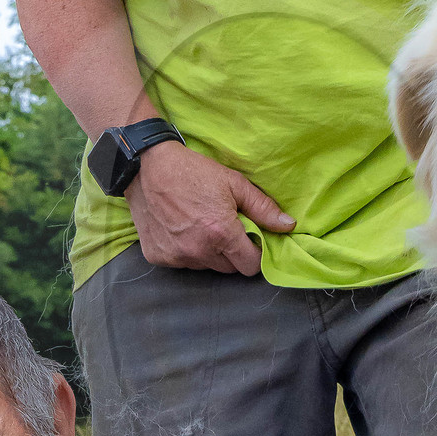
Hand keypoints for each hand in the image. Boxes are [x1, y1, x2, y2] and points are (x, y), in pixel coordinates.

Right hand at [125, 139, 293, 273]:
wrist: (147, 166)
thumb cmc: (193, 171)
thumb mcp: (234, 183)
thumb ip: (263, 208)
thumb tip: (288, 225)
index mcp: (221, 234)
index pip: (250, 266)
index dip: (254, 253)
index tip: (249, 240)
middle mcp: (199, 251)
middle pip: (228, 268)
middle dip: (232, 253)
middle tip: (224, 229)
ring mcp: (176, 256)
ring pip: (204, 266)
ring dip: (208, 253)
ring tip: (200, 226)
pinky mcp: (158, 257)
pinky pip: (181, 263)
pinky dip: (184, 251)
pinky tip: (180, 229)